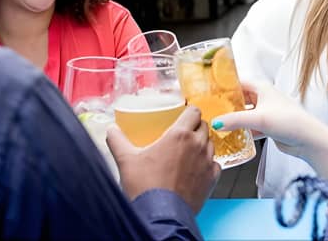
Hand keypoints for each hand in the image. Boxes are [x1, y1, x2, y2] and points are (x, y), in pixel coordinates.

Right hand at [106, 106, 220, 212]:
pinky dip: (208, 164)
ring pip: (210, 144)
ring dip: (202, 144)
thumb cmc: (145, 187)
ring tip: (189, 152)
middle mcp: (197, 145)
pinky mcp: (212, 179)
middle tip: (183, 135)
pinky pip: (215, 164)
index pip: (194, 111)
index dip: (189, 112)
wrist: (159, 216)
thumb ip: (117, 140)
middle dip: (195, 127)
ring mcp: (206, 162)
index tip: (183, 116)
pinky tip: (197, 169)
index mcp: (179, 134)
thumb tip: (111, 130)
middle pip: (203, 126)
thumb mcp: (126, 159)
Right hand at [211, 81, 327, 181]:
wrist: (309, 140)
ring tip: (217, 122)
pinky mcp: (268, 126)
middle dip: (226, 104)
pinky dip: (242, 130)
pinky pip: (250, 126)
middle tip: (210, 109)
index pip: (238, 82)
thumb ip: (235, 120)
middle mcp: (263, 97)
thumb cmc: (289, 121)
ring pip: (244, 113)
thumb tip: (215, 122)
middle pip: (240, 98)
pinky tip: (231, 136)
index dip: (224, 85)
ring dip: (234, 118)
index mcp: (262, 87)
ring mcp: (266, 112)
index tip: (209, 91)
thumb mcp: (259, 118)